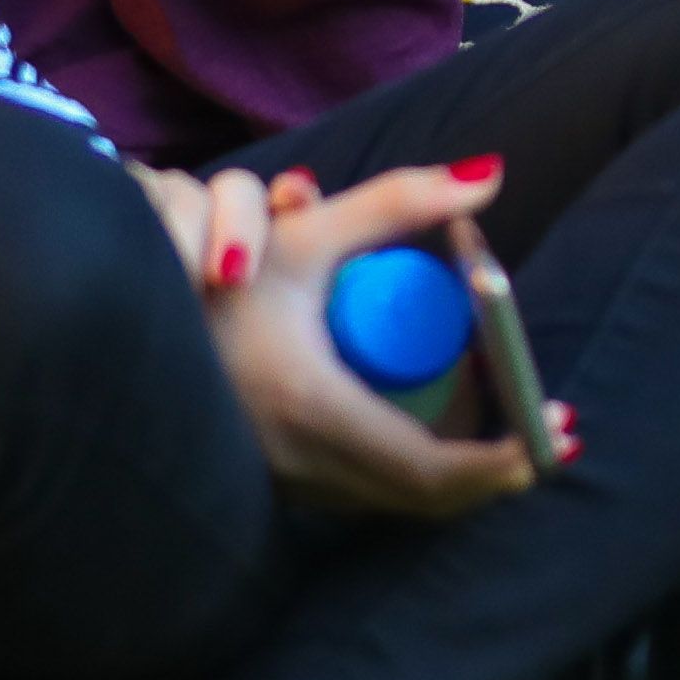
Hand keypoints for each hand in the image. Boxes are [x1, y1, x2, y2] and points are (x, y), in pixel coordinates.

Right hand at [185, 159, 578, 518]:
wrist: (122, 321)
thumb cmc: (215, 271)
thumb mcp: (308, 235)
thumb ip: (399, 201)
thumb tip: (489, 177)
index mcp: (310, 410)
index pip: (426, 469)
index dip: (501, 461)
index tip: (557, 433)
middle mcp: (295, 464)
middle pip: (420, 499)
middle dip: (495, 472)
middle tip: (553, 436)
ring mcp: (281, 482)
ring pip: (391, 502)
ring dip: (455, 477)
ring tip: (510, 431)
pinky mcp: (274, 482)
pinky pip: (362, 493)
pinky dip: (411, 473)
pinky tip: (443, 433)